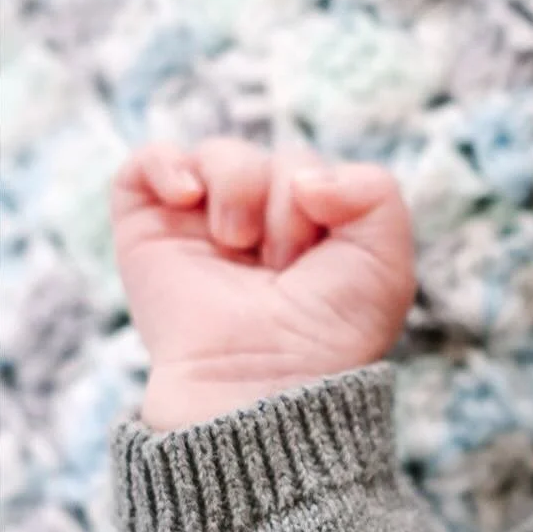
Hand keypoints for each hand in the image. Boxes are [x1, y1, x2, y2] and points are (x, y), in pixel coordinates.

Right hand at [112, 139, 416, 429]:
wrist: (262, 377)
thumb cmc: (328, 333)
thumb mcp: (385, 262)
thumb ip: (375, 190)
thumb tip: (303, 176)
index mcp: (313, 233)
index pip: (321, 170)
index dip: (326, 198)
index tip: (319, 256)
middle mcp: (260, 226)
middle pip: (277, 159)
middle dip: (286, 205)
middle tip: (282, 265)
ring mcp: (202, 226)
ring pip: (221, 154)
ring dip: (239, 188)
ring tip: (238, 242)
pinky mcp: (149, 231)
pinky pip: (147, 161)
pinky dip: (167, 165)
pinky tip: (188, 197)